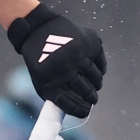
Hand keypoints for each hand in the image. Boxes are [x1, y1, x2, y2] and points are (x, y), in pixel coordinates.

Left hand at [6, 3, 105, 118]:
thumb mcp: (41, 80)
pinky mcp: (89, 42)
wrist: (37, 29)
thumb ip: (58, 97)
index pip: (71, 104)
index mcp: (50, 82)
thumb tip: (81, 111)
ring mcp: (78, 54)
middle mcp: (65, 68)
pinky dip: (101, 68)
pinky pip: (101, 61)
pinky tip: (97, 71)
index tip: (86, 111)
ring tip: (95, 85)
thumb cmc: (40, 60)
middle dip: (91, 97)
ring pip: (96, 77)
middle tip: (93, 99)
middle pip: (87, 91)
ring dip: (97, 83)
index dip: (81, 110)